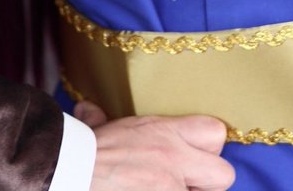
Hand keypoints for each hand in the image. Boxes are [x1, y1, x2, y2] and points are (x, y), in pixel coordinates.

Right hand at [76, 100, 235, 189]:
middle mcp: (174, 158)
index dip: (209, 149)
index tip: (194, 160)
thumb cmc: (82, 149)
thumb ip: (103, 119)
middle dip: (207, 185)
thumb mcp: (101, 126)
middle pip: (223, 175)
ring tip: (162, 190)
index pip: (216, 132)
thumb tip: (89, 110)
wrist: (68, 168)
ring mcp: (169, 188)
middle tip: (185, 185)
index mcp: (164, 131)